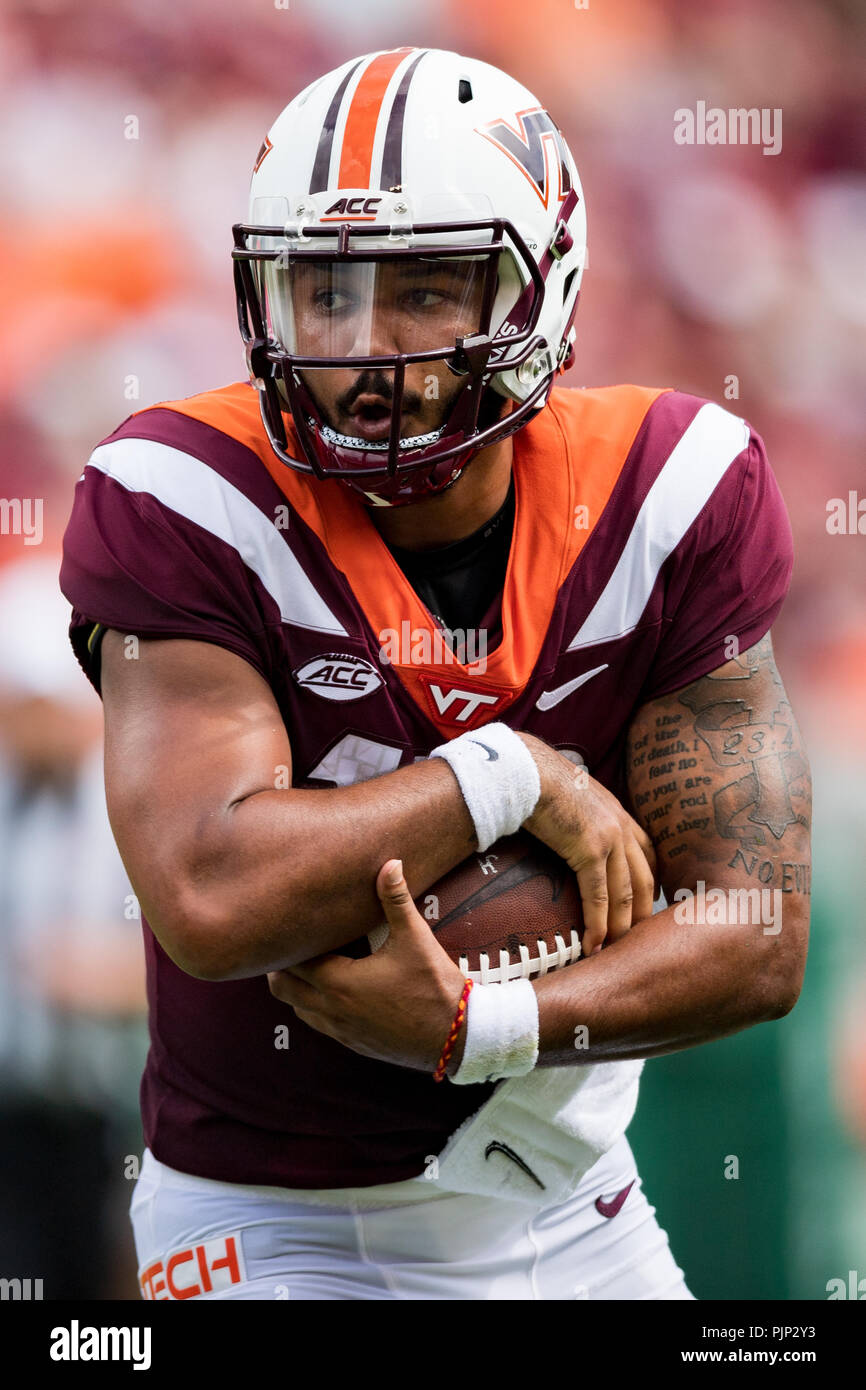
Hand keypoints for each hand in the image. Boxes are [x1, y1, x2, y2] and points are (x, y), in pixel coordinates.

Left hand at [267, 860, 466, 1071]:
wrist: (456, 1036)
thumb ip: (396, 900)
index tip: (294, 925)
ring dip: (297, 988)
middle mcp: (332, 1010)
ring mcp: (341, 1031)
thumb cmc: (434, 987)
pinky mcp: (353, 1043)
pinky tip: (335, 990)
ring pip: (298, 1009)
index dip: (289, 942)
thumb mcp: (415, 938)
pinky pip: (319, 1025)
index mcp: (339, 983)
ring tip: (312, 964)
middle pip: (282, 989)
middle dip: (282, 966)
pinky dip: (314, 1007)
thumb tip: (390, 863)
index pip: (293, 961)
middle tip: (294, 943)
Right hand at [518, 733, 657, 954]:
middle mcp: (621, 827)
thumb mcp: (568, 796)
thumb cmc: (535, 780)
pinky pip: (598, 897)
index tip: (645, 905)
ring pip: (625, 894)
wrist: (525, 770)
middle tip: (637, 940)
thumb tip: (560, 829)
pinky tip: (594, 946)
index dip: (649, 883)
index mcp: (617, 813)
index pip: (647, 854)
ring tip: (616, 952)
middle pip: (644, 880)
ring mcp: (609, 839)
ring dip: (621, 928)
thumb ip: (575, 815)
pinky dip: (598, 925)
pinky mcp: (590, 850)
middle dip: (642, 913)